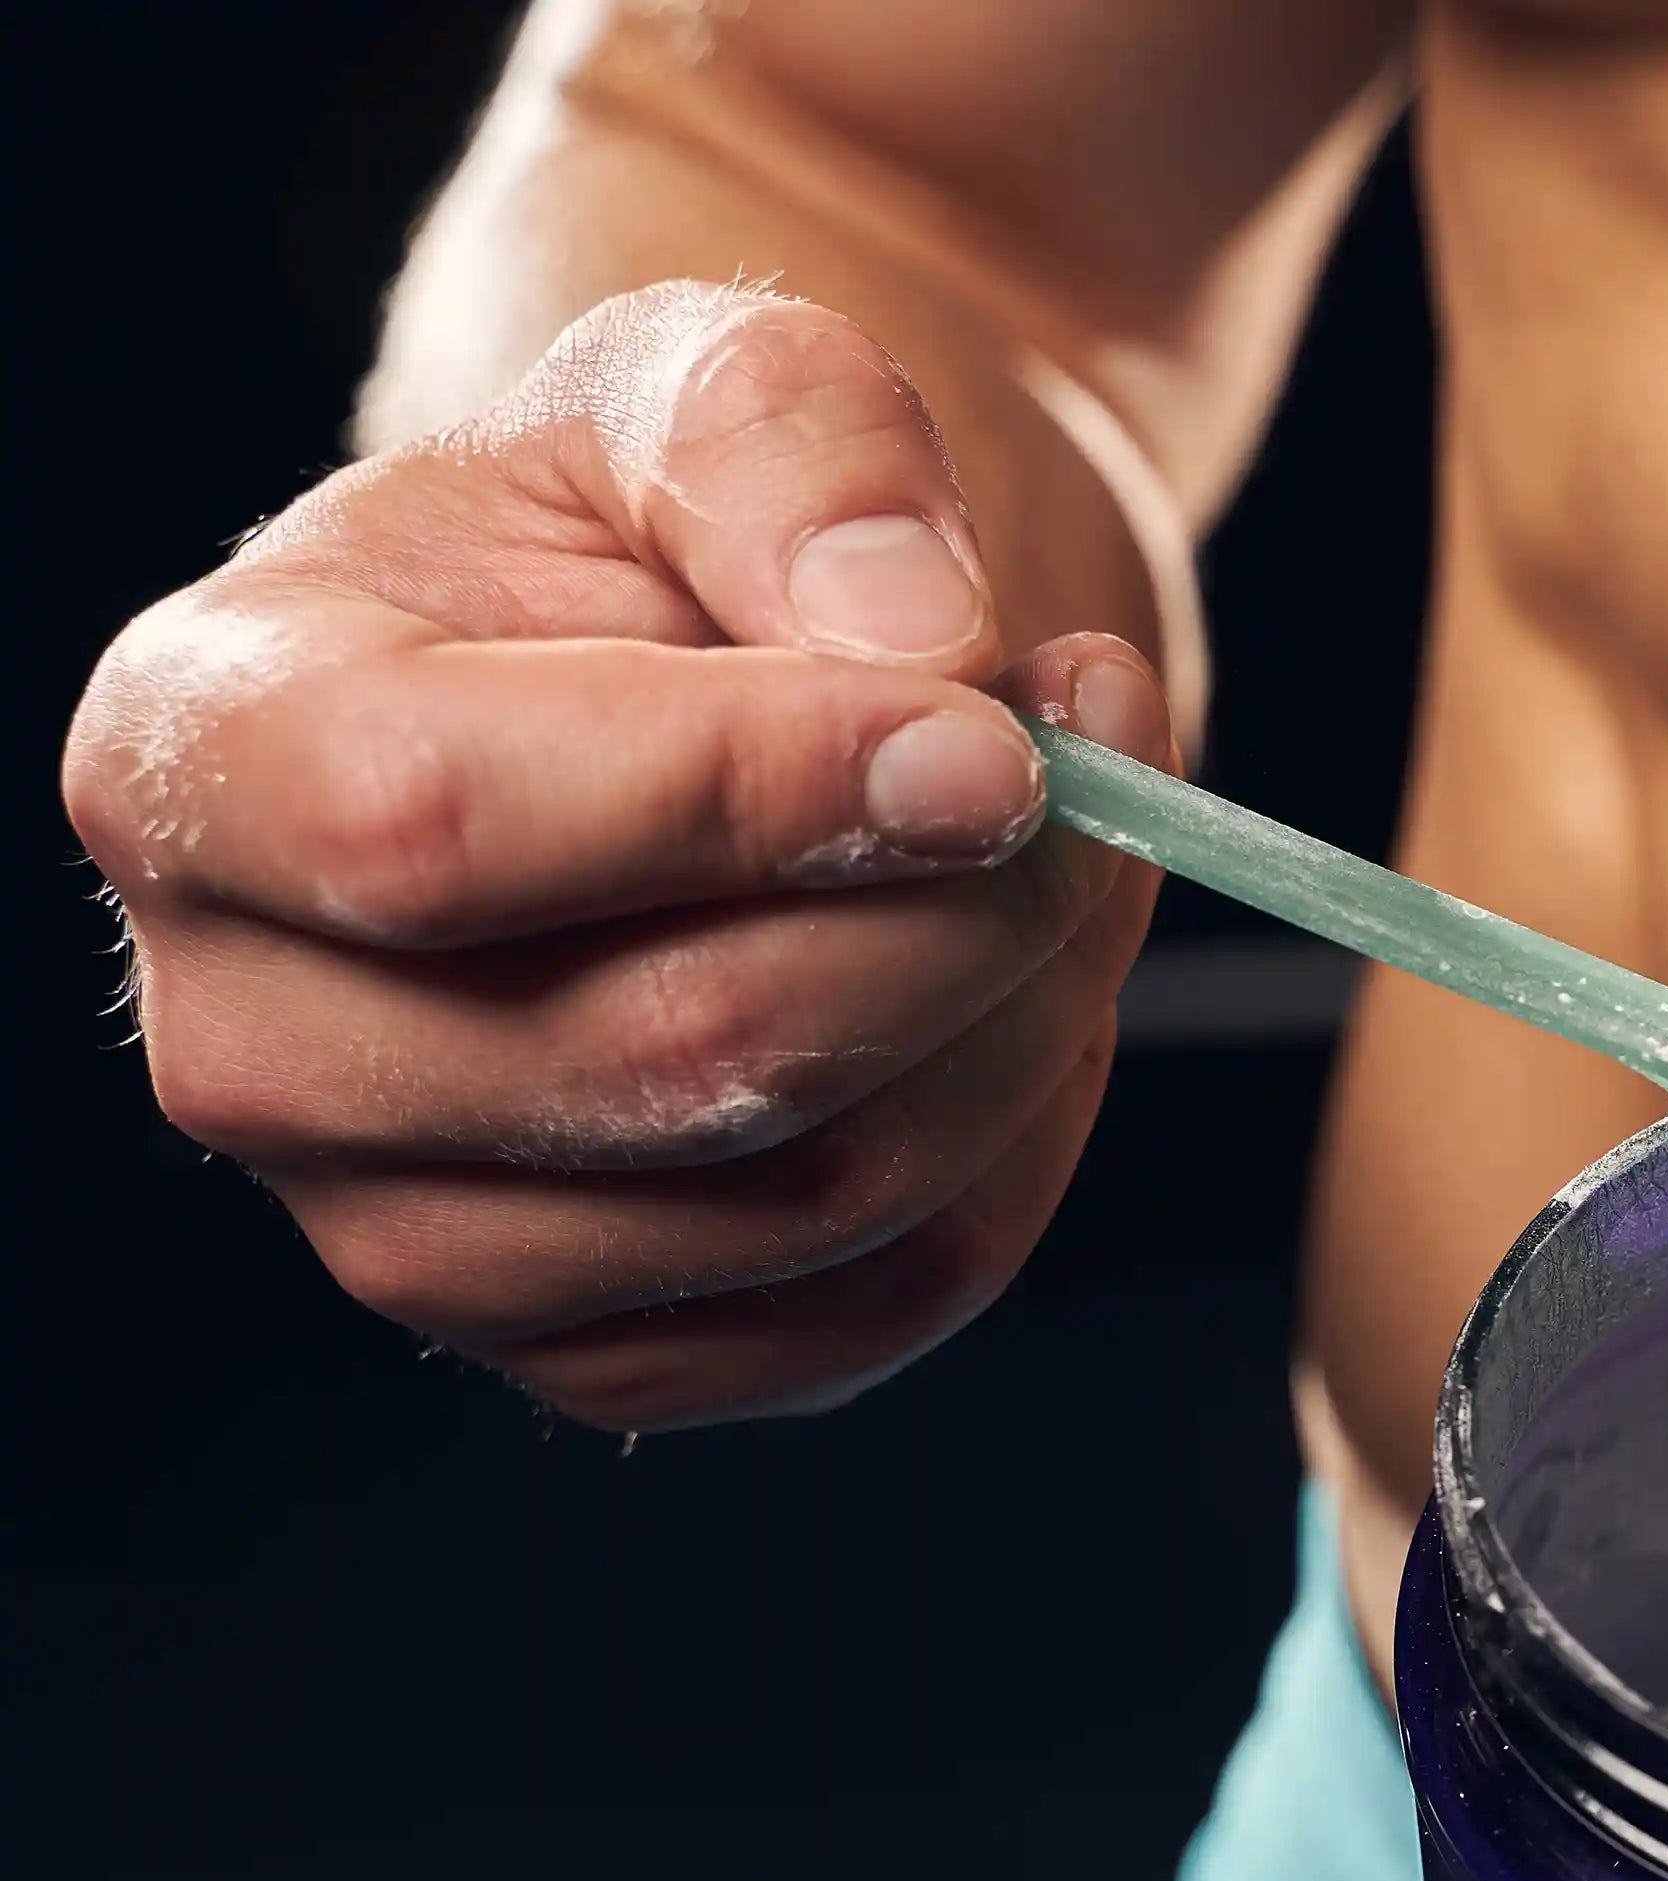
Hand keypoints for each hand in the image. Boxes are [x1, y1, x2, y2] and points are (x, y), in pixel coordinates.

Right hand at [62, 282, 1166, 1428]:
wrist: (716, 688)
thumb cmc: (678, 525)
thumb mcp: (718, 379)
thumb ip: (801, 452)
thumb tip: (920, 647)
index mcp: (203, 757)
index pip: (434, 828)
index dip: (756, 794)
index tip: (998, 740)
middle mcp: (258, 1038)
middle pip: (671, 1050)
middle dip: (964, 906)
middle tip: (1096, 755)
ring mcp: (418, 1235)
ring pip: (819, 1190)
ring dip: (1029, 1007)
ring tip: (1084, 837)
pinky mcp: (610, 1347)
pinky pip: (896, 1292)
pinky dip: (1029, 1134)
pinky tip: (1032, 984)